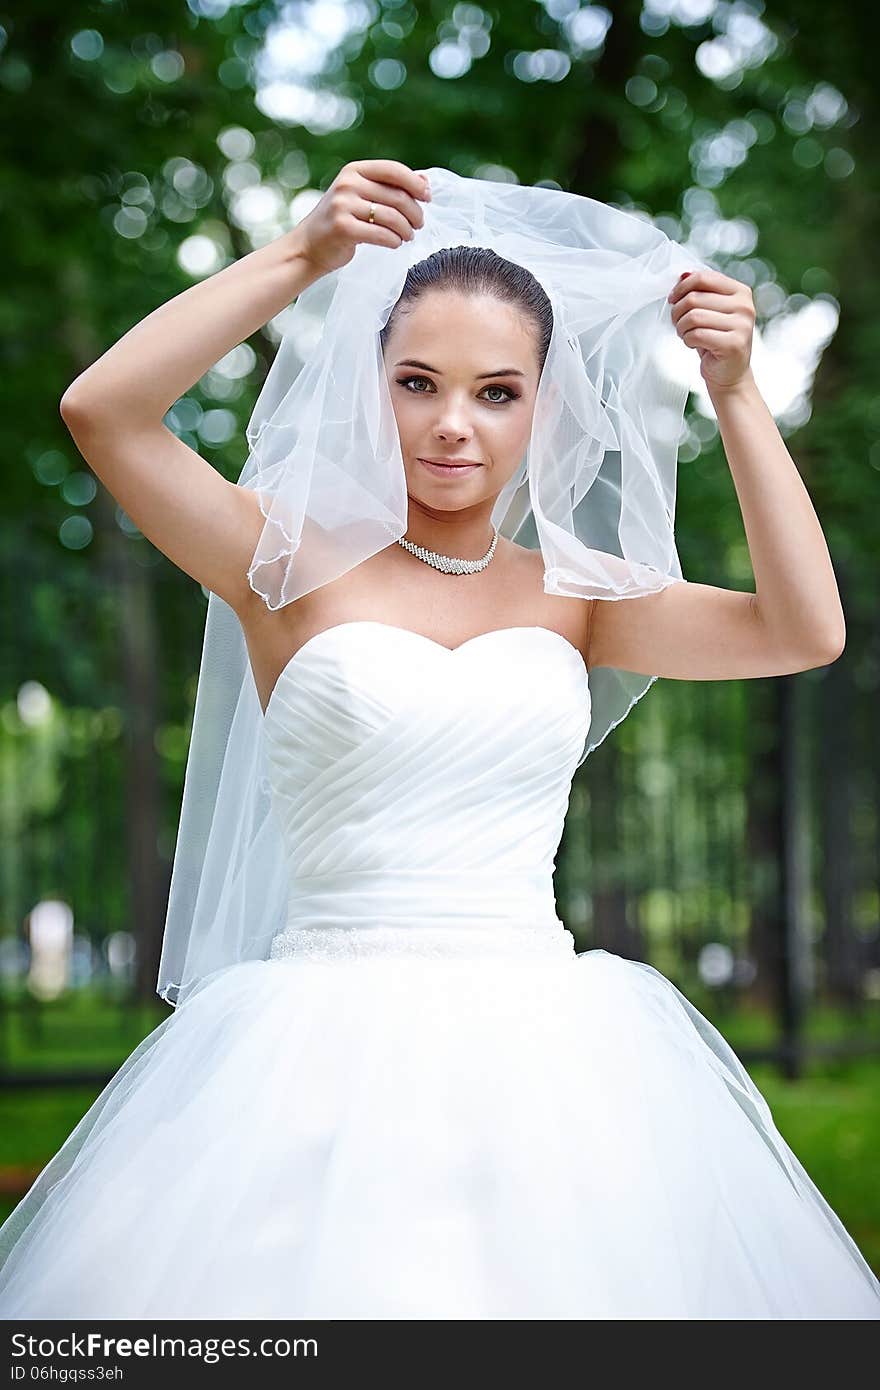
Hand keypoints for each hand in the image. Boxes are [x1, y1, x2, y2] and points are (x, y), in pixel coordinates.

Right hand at [291, 159, 431, 276]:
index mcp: (354, 171)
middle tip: (418, 225)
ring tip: (408, 236)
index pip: (393, 170)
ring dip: (406, 230)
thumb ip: (389, 187)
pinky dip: (394, 241)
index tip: (428, 197)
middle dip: (415, 213)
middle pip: (397, 196)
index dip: (415, 183)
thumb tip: (425, 182)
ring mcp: (343, 205)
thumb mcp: (361, 196)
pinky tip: (395, 243)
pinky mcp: (343, 228)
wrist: (309, 246)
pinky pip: (381, 235)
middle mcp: (348, 184)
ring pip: (392, 217)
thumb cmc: (341, 221)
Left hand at [667, 268, 755, 391]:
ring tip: (685, 334)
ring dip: (681, 328)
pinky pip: (697, 335)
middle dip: (678, 312)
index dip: (682, 288)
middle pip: (694, 298)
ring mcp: (742, 325)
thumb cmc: (716, 339)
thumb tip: (683, 274)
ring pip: (693, 317)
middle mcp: (745, 306)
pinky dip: (688, 340)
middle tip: (677, 323)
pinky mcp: (734, 344)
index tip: (673, 300)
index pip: (703, 278)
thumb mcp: (709, 311)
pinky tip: (693, 344)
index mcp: (740, 291)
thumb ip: (699, 291)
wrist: (729, 373)